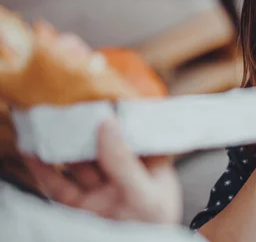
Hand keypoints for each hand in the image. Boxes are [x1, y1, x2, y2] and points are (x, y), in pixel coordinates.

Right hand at [24, 117, 181, 224]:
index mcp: (150, 168)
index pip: (137, 135)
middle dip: (87, 128)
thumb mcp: (145, 194)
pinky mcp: (79, 207)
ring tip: (47, 122)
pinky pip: (59, 186)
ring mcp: (100, 192)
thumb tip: (107, 123)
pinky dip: (44, 169)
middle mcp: (124, 177)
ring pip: (78, 163)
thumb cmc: (152, 230)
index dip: (122, 116)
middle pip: (102, 146)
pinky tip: (33, 152)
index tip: (106, 96)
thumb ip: (124, 162)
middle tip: (71, 104)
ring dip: (63, 144)